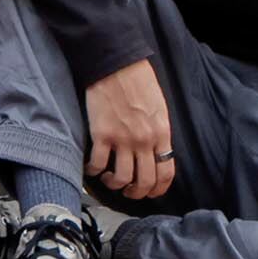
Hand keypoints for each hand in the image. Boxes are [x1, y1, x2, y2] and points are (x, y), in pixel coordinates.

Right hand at [82, 61, 178, 201]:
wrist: (116, 65)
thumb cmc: (138, 82)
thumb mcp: (159, 108)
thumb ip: (158, 133)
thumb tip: (155, 153)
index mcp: (161, 133)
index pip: (166, 173)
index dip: (158, 190)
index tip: (150, 193)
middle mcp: (144, 140)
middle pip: (144, 181)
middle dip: (136, 193)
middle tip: (129, 191)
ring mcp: (122, 139)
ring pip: (121, 178)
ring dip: (115, 184)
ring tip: (110, 179)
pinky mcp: (101, 134)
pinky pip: (97, 164)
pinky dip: (93, 171)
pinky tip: (91, 168)